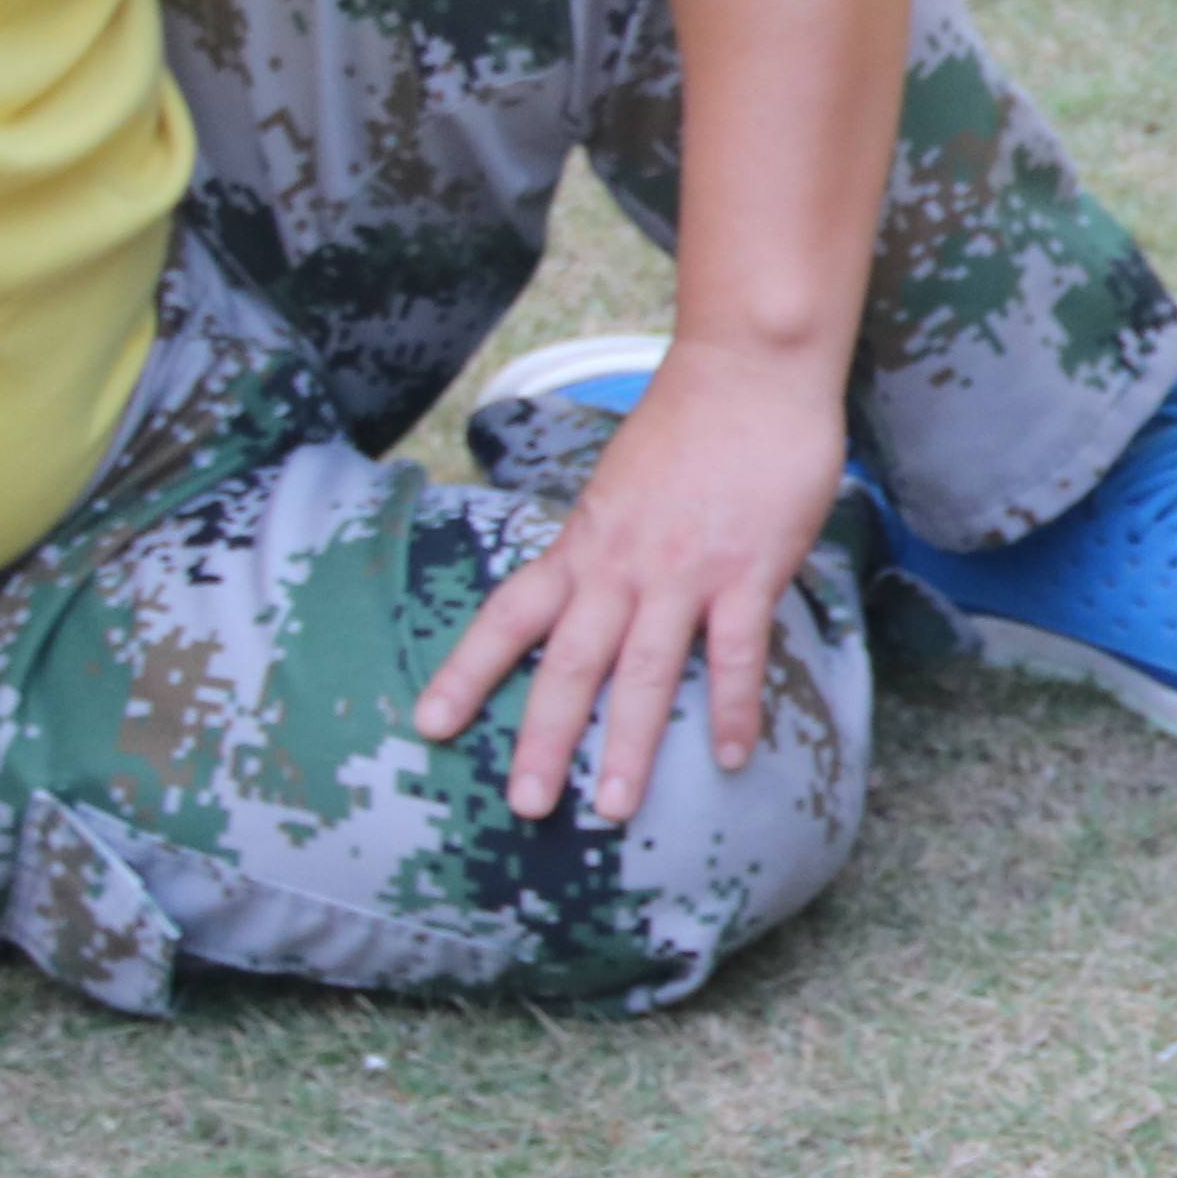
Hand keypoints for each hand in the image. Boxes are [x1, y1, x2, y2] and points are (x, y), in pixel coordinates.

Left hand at [410, 336, 847, 825]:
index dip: (467, 673)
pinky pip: (735, 654)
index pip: (508, 615)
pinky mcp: (747, 571)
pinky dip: (733, 708)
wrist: (747, 370)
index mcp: (583, 544)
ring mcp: (683, 571)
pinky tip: (733, 756)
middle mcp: (619, 566)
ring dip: (630, 744)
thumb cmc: (691, 423)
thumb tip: (597, 590)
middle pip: (568, 663)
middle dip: (544, 738)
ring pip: (644, 670)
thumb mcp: (622, 487)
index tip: (429, 724)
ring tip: (614, 807)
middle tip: (527, 806)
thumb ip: (608, 544)